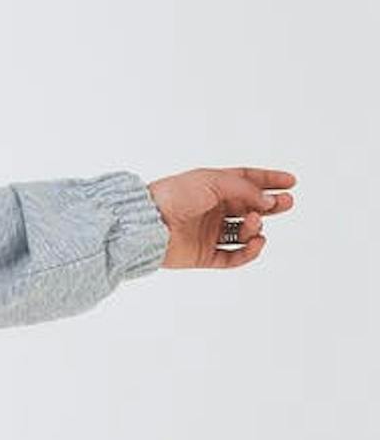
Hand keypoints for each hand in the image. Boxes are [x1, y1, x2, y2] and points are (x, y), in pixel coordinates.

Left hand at [147, 166, 296, 269]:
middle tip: (287, 203)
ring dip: (255, 227)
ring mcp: (209, 233)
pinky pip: (234, 258)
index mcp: (212, 187)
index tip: (290, 182)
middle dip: (270, 205)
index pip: (246, 181)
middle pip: (250, 208)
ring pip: (244, 233)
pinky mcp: (204, 255)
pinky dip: (248, 253)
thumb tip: (268, 201)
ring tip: (253, 222)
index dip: (269, 181)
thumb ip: (245, 190)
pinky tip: (256, 243)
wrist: (149, 223)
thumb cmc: (175, 195)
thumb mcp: (214, 181)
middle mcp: (212, 210)